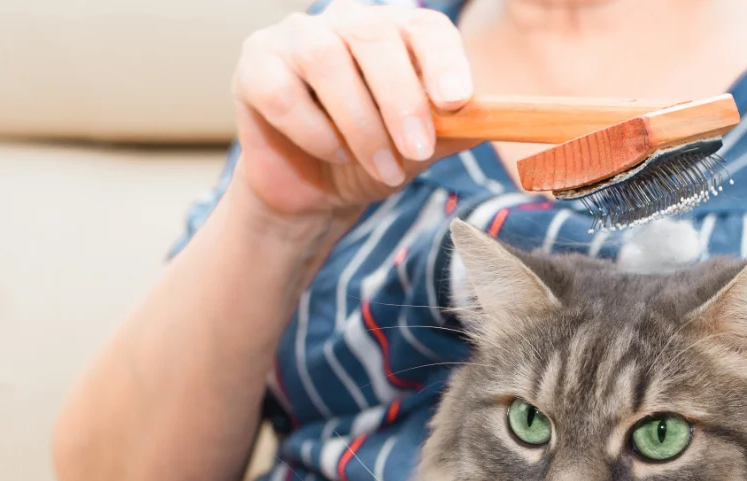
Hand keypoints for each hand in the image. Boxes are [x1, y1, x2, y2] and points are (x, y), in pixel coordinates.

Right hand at [232, 0, 476, 219]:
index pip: (424, 27)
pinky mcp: (254, 66)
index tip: (456, 102)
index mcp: (395, 32)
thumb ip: (454, 130)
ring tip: (381, 168)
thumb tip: (493, 121)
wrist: (314, 192)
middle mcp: (345, 22)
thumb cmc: (373, 158)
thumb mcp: (422, 149)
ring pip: (325, 60)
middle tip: (418, 149)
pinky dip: (313, 131)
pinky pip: (283, 92)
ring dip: (359, 123)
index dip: (442, 60)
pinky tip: (331, 153)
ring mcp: (295, 37)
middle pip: (373, 36)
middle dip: (400, 98)